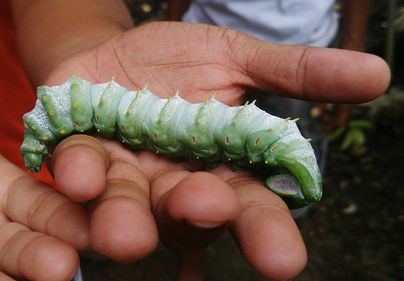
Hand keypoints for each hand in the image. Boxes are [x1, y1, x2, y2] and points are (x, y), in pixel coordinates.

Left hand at [44, 22, 389, 278]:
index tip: (283, 261)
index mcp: (217, 168)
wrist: (108, 52)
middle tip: (202, 207)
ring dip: (125, 217)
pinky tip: (76, 175)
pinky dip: (77, 173)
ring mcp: (122, 178)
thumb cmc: (175, 61)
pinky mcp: (78, 158)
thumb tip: (376, 75)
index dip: (265, 232)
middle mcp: (170, 186)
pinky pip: (76, 171)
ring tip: (125, 231)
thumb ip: (294, 74)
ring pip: (126, 205)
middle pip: (187, 214)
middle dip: (195, 216)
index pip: (249, 207)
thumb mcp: (237, 58)